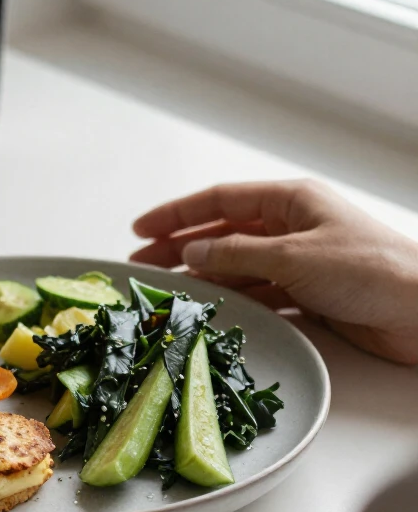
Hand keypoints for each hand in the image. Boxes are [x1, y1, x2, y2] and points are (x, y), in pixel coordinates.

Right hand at [132, 179, 417, 364]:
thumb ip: (238, 254)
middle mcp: (293, 227)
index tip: (140, 228)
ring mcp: (301, 262)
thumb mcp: (294, 258)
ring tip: (167, 293)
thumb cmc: (371, 271)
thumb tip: (192, 251)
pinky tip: (210, 310)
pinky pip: (259, 294)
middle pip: (224, 233)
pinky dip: (233, 301)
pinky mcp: (310, 296)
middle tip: (142, 266)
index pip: (220, 200)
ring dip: (204, 278)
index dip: (176, 214)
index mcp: (291, 201)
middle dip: (181, 248)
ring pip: (239, 267)